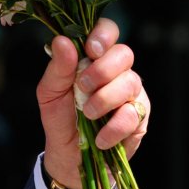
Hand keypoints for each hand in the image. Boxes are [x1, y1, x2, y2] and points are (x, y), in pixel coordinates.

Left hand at [37, 18, 148, 188]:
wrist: (68, 156)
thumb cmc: (61, 119)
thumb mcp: (49, 94)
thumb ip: (57, 68)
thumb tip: (63, 40)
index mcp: (93, 59)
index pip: (107, 32)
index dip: (103, 35)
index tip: (90, 49)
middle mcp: (116, 72)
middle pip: (124, 53)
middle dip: (102, 70)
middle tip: (82, 88)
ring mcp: (131, 93)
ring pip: (130, 82)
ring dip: (104, 99)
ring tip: (87, 115)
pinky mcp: (140, 116)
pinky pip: (133, 114)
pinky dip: (112, 127)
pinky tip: (99, 137)